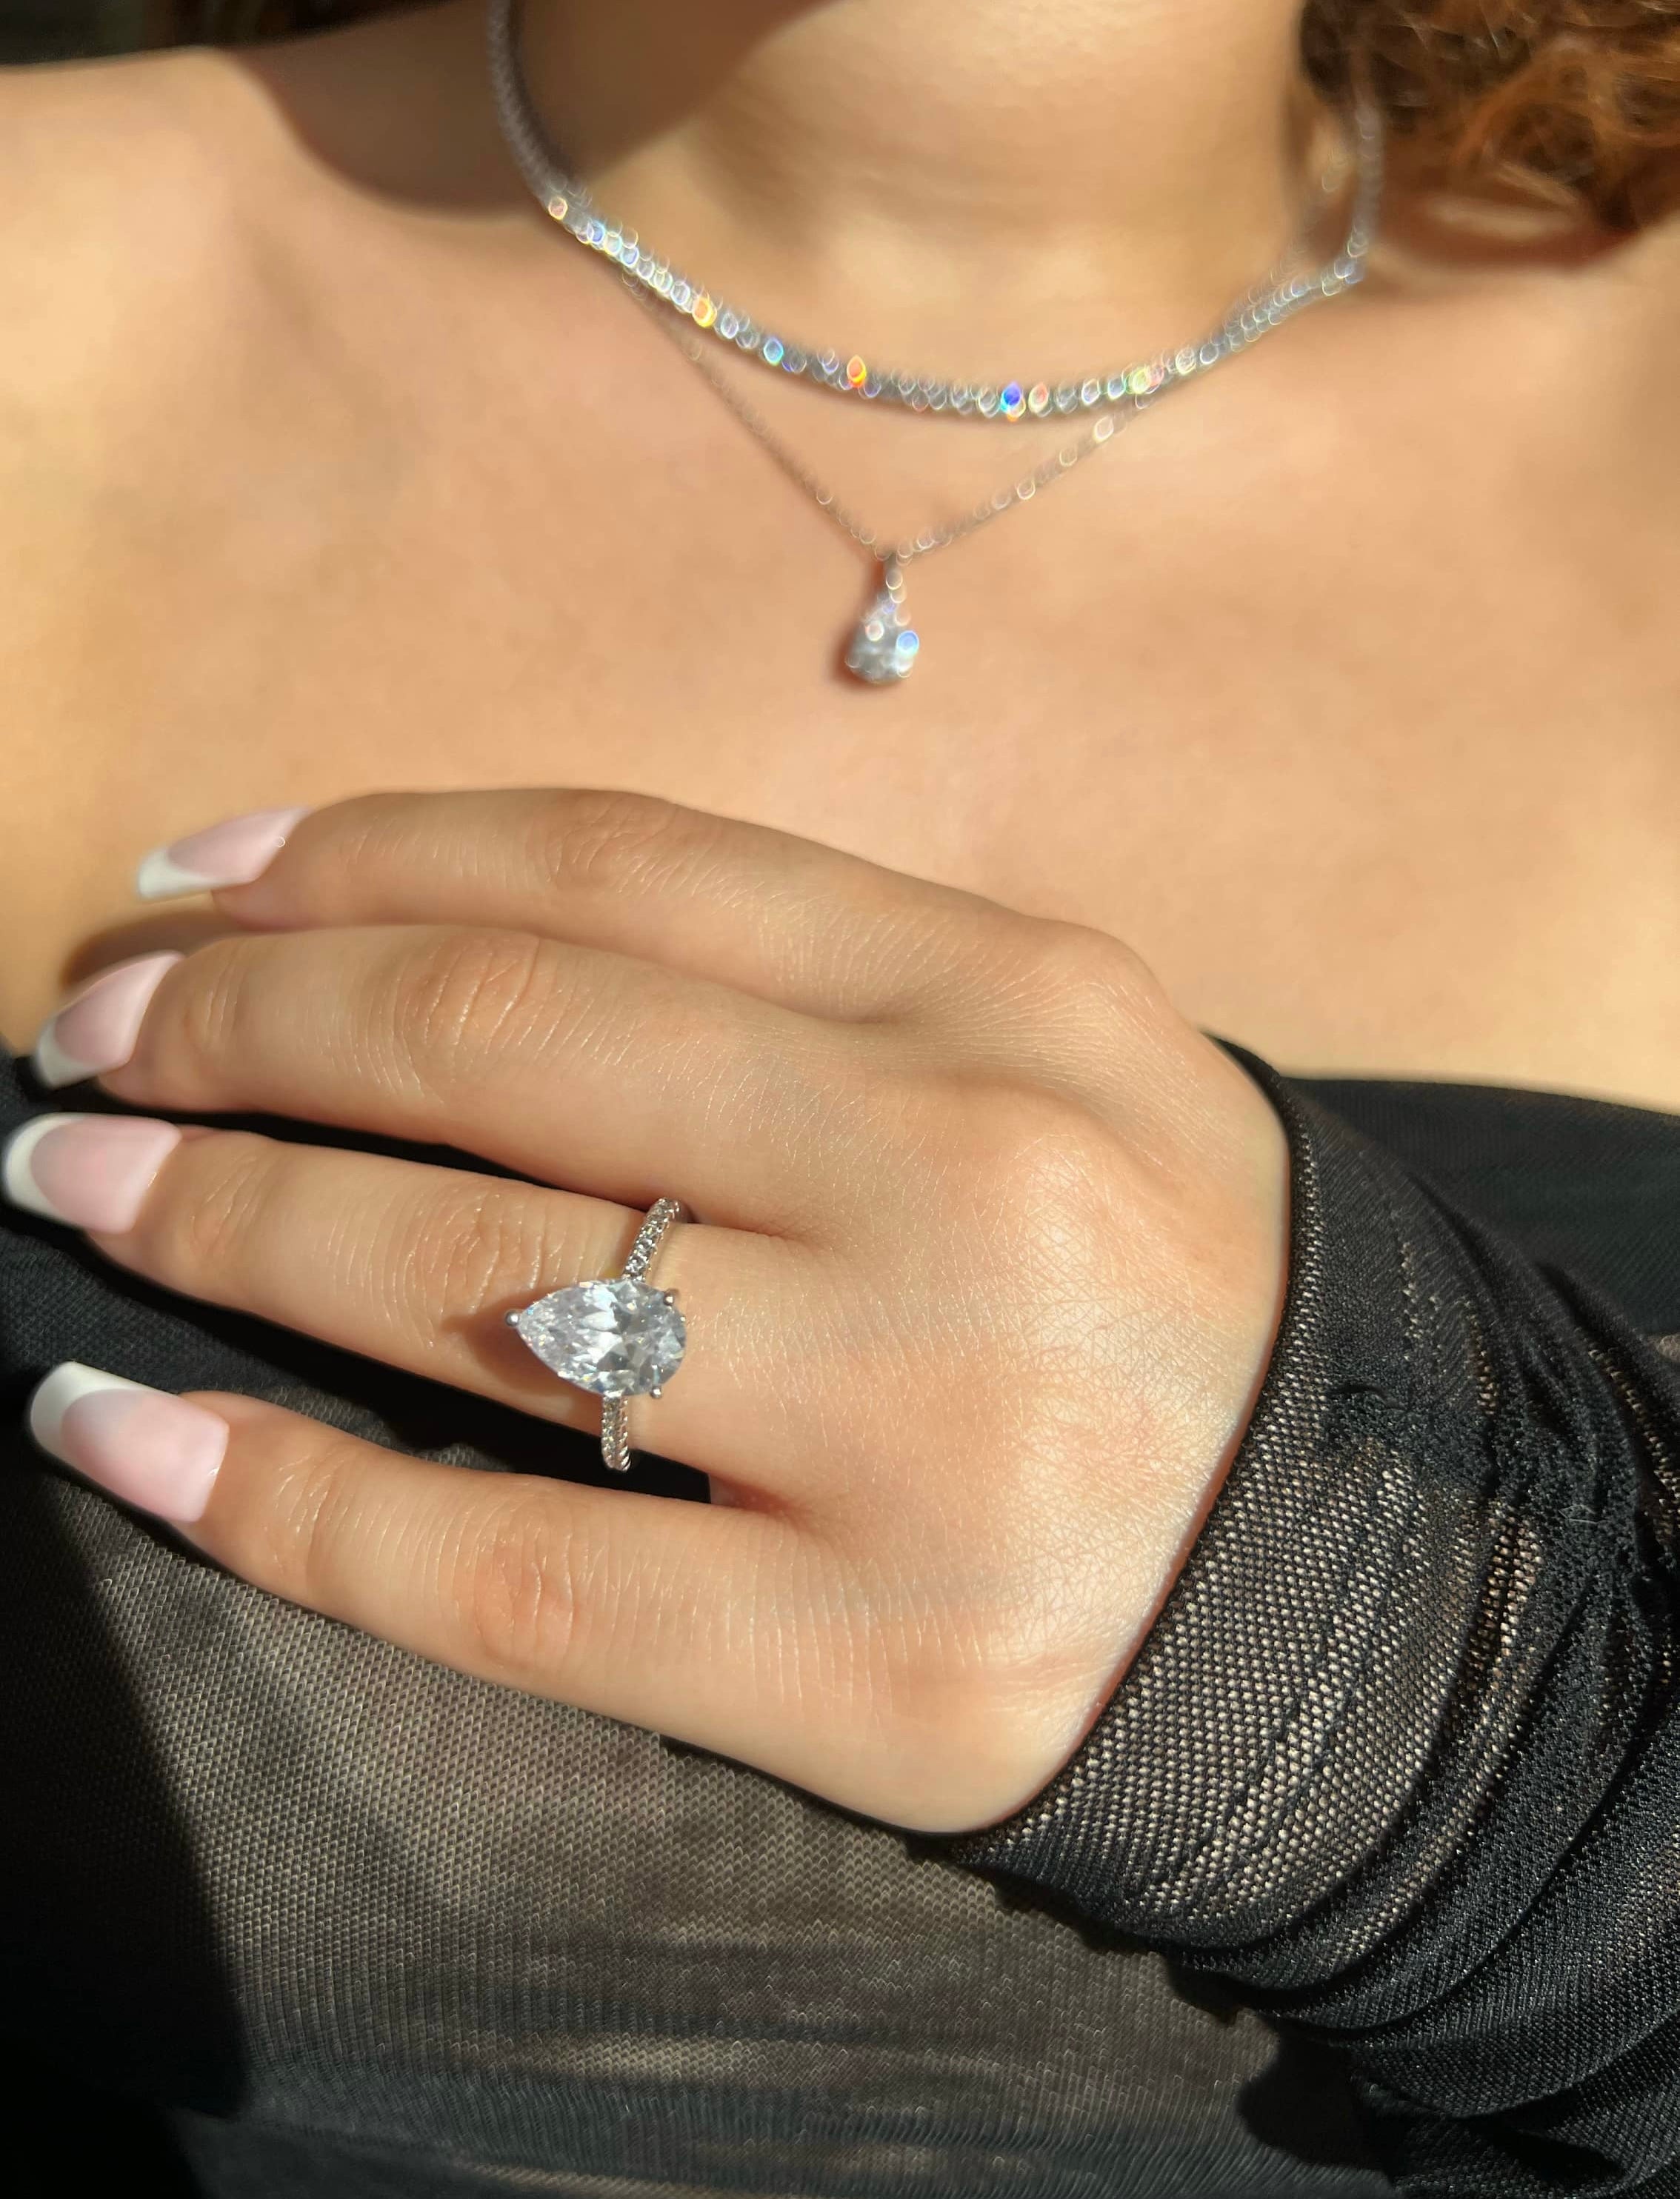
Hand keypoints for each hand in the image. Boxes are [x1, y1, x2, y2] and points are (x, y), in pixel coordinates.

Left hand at [9, 791, 1287, 1834]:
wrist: (1394, 1590)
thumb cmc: (1168, 1296)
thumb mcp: (1052, 1072)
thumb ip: (807, 996)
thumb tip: (453, 944)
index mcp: (1016, 999)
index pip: (616, 865)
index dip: (361, 851)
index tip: (190, 878)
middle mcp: (965, 1174)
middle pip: (503, 1038)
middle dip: (240, 1020)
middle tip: (89, 1039)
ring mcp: (917, 1424)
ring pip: (462, 1277)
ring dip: (214, 1214)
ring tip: (77, 1184)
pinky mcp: (867, 1663)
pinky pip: (491, 1566)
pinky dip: (267, 1494)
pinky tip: (117, 1434)